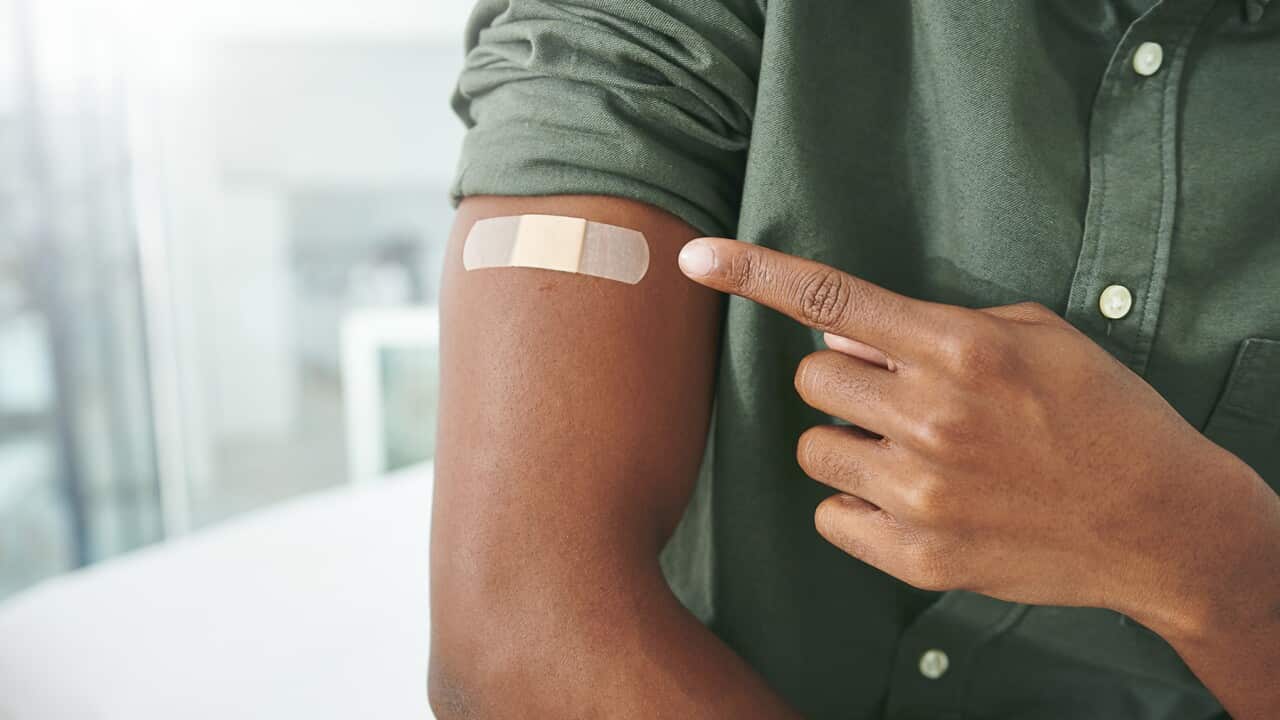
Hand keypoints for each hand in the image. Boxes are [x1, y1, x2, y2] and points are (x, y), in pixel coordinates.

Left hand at [677, 237, 1272, 631]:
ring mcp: (921, 492)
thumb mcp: (1036, 335)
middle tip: (898, 396)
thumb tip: (841, 333)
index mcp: (960, 349)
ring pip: (815, 447)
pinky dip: (857, 504)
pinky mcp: (918, 555)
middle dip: (843, 381)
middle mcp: (931, 416)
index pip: (829, 299)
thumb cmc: (1102, 415)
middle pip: (812, 379)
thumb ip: (934, 325)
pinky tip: (910, 500)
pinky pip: (831, 515)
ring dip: (848, 441)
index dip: (753, 273)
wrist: (1158, 522)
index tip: (695, 258)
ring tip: (912, 452)